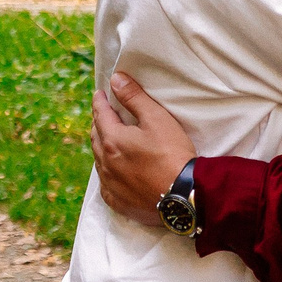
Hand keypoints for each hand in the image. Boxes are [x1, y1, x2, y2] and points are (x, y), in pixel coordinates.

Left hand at [91, 71, 197, 227]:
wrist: (184, 196)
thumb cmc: (172, 153)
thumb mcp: (156, 118)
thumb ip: (134, 97)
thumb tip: (115, 79)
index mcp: (113, 140)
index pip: (100, 115)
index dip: (99, 102)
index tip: (99, 94)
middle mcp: (106, 163)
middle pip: (96, 137)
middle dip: (99, 123)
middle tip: (103, 114)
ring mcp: (111, 185)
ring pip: (99, 161)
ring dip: (101, 147)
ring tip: (106, 140)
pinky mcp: (119, 202)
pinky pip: (105, 185)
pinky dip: (106, 174)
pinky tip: (111, 173)